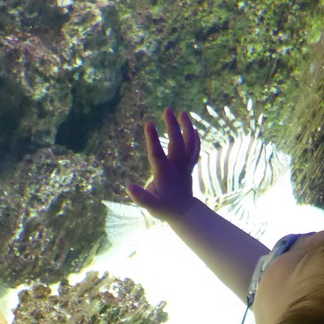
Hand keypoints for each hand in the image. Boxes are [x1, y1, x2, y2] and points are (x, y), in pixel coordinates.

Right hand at [125, 107, 199, 221]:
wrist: (183, 213)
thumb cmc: (164, 209)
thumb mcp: (150, 206)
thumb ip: (140, 197)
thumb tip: (128, 187)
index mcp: (164, 174)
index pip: (157, 154)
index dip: (153, 139)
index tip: (149, 123)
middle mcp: (177, 168)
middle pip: (176, 144)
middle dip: (172, 126)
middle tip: (167, 109)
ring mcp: (185, 167)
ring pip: (189, 145)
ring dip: (187, 128)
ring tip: (183, 112)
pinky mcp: (189, 168)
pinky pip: (195, 151)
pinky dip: (195, 139)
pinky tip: (193, 128)